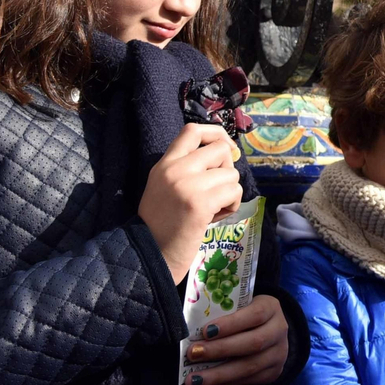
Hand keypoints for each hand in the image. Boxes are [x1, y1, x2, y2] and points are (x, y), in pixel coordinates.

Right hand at [138, 123, 243, 282]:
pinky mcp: (200, 202)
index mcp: (164, 163)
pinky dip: (231, 205)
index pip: (192, 130)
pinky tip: (215, 217)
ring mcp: (187, 184)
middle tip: (216, 190)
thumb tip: (226, 152)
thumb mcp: (165, 186)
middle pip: (219, 149)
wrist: (150, 254)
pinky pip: (234, 191)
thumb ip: (187, 168)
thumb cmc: (162, 224)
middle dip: (227, 169)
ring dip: (230, 192)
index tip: (226, 149)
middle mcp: (175, 169)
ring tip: (213, 209)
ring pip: (231, 173)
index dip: (216, 134)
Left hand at [184, 295, 291, 384]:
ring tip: (193, 379)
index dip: (231, 324)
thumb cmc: (244, 314)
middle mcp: (279, 330)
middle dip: (220, 350)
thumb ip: (221, 310)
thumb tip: (189, 322)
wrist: (269, 330)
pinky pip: (248, 381)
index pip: (255, 315)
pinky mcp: (273, 373)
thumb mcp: (239, 304)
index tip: (205, 331)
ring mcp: (279, 354)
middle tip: (193, 354)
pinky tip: (206, 384)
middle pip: (253, 343)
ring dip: (218, 374)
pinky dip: (225, 383)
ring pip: (250, 367)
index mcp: (271, 307)